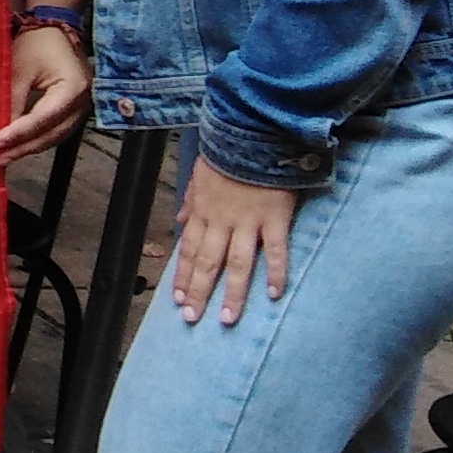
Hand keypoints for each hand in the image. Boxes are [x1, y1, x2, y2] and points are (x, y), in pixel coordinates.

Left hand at [0, 23, 89, 162]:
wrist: (53, 28)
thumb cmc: (36, 44)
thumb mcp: (20, 70)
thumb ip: (13, 102)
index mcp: (73, 88)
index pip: (44, 118)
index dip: (20, 132)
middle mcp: (83, 102)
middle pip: (52, 133)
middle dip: (24, 146)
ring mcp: (82, 108)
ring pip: (56, 136)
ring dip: (30, 147)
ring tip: (6, 156)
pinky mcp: (74, 110)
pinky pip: (57, 130)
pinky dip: (38, 139)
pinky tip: (20, 145)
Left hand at [170, 158, 300, 324]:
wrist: (252, 133)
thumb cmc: (226, 153)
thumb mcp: (199, 175)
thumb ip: (189, 202)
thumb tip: (179, 223)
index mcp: (202, 212)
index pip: (188, 250)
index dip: (182, 276)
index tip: (176, 299)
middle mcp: (221, 221)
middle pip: (207, 263)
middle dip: (198, 292)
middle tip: (192, 319)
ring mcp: (248, 222)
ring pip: (237, 264)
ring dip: (232, 293)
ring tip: (228, 318)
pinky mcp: (274, 218)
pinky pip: (276, 250)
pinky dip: (276, 273)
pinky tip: (274, 294)